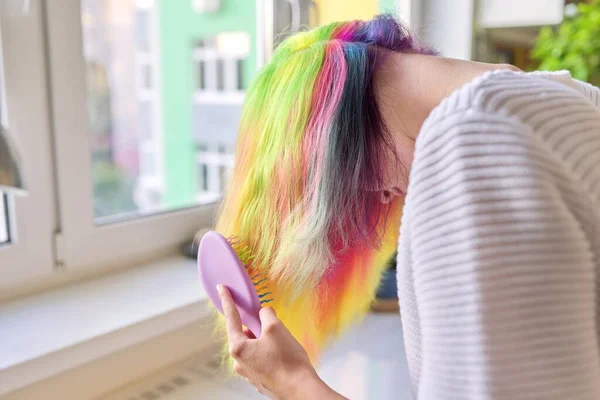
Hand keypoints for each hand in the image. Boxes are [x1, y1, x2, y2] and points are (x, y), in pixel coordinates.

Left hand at [217, 284, 345, 399]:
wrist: (300, 390)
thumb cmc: (288, 362)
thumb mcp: (276, 328)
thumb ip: (266, 314)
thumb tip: (263, 313)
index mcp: (238, 347)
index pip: (231, 318)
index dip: (227, 300)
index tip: (222, 288)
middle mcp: (240, 362)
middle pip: (244, 334)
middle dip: (256, 325)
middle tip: (271, 322)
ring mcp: (249, 373)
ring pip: (254, 347)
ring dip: (264, 340)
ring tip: (282, 342)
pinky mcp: (261, 379)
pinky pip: (261, 359)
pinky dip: (269, 353)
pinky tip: (283, 354)